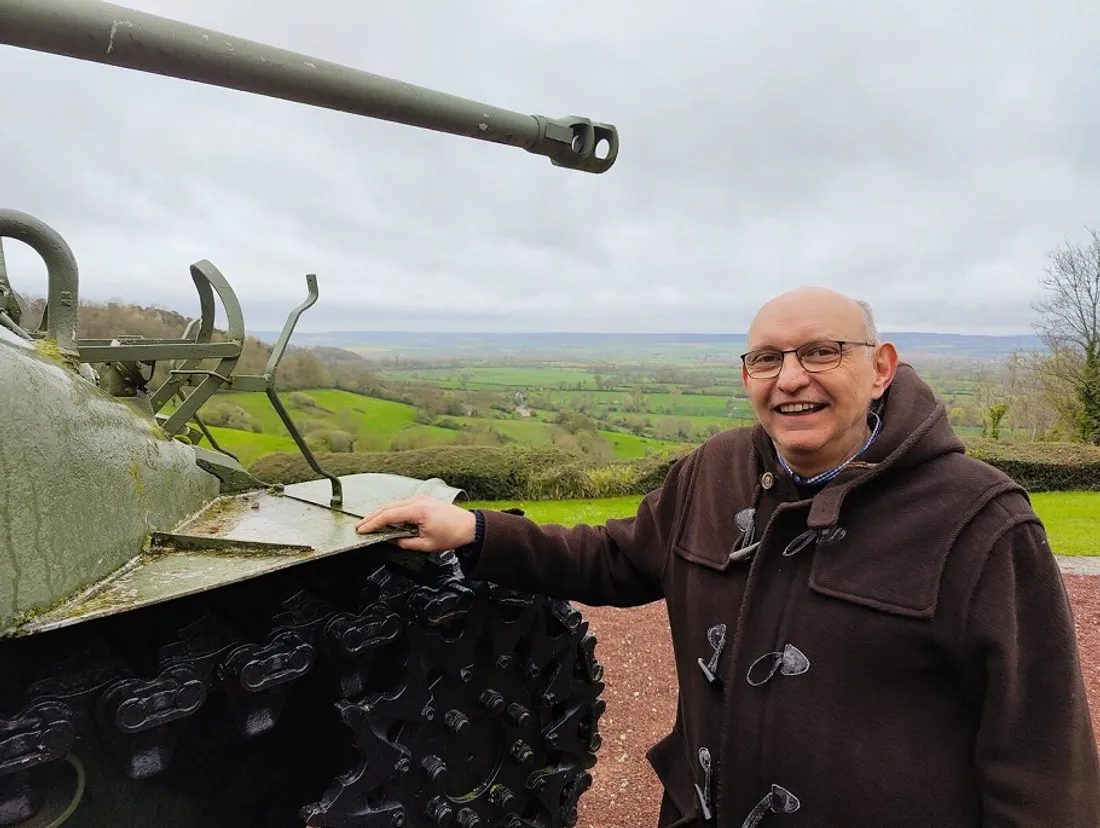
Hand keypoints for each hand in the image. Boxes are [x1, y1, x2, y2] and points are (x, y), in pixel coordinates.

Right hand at [355, 495, 476, 551]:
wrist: (470, 526)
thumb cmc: (452, 535)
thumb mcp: (426, 545)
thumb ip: (406, 543)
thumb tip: (392, 540)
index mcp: (417, 511)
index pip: (388, 516)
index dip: (372, 523)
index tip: (361, 530)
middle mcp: (417, 501)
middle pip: (387, 507)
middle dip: (372, 517)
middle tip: (359, 526)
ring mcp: (420, 499)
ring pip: (394, 504)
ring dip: (380, 513)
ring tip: (369, 523)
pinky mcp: (423, 500)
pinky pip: (402, 504)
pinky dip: (391, 511)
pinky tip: (386, 518)